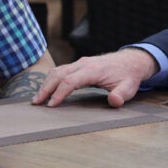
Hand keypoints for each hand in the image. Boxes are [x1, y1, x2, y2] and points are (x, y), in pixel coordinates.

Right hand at [32, 48, 158, 107]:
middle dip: (46, 88)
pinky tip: (46, 90)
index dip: (59, 93)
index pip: (71, 81)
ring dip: (46, 84)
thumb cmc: (128, 77)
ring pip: (57, 71)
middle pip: (59, 74)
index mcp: (93, 70)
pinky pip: (61, 71)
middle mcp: (83, 64)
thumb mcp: (129, 88)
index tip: (51, 105)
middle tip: (36, 103)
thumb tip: (114, 101)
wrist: (131, 62)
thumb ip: (121, 95)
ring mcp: (80, 63)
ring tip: (37, 99)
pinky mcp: (79, 65)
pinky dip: (51, 80)